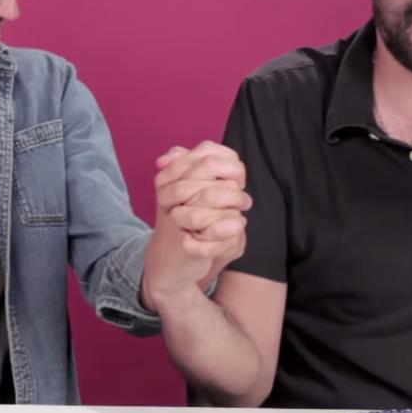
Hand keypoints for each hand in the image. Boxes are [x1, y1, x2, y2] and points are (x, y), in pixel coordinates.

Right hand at [143, 141, 250, 310]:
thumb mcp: (185, 190)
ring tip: (243, 209)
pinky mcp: (186, 245)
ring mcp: (175, 219)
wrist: (168, 263)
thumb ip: (195, 165)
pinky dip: (231, 227)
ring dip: (235, 203)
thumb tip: (209, 148)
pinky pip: (215, 231)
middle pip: (208, 170)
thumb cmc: (182, 223)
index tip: (237, 176)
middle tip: (244, 196)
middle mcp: (167, 194)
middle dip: (233, 183)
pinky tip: (238, 225)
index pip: (206, 154)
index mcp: (167, 177)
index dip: (229, 162)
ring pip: (211, 197)